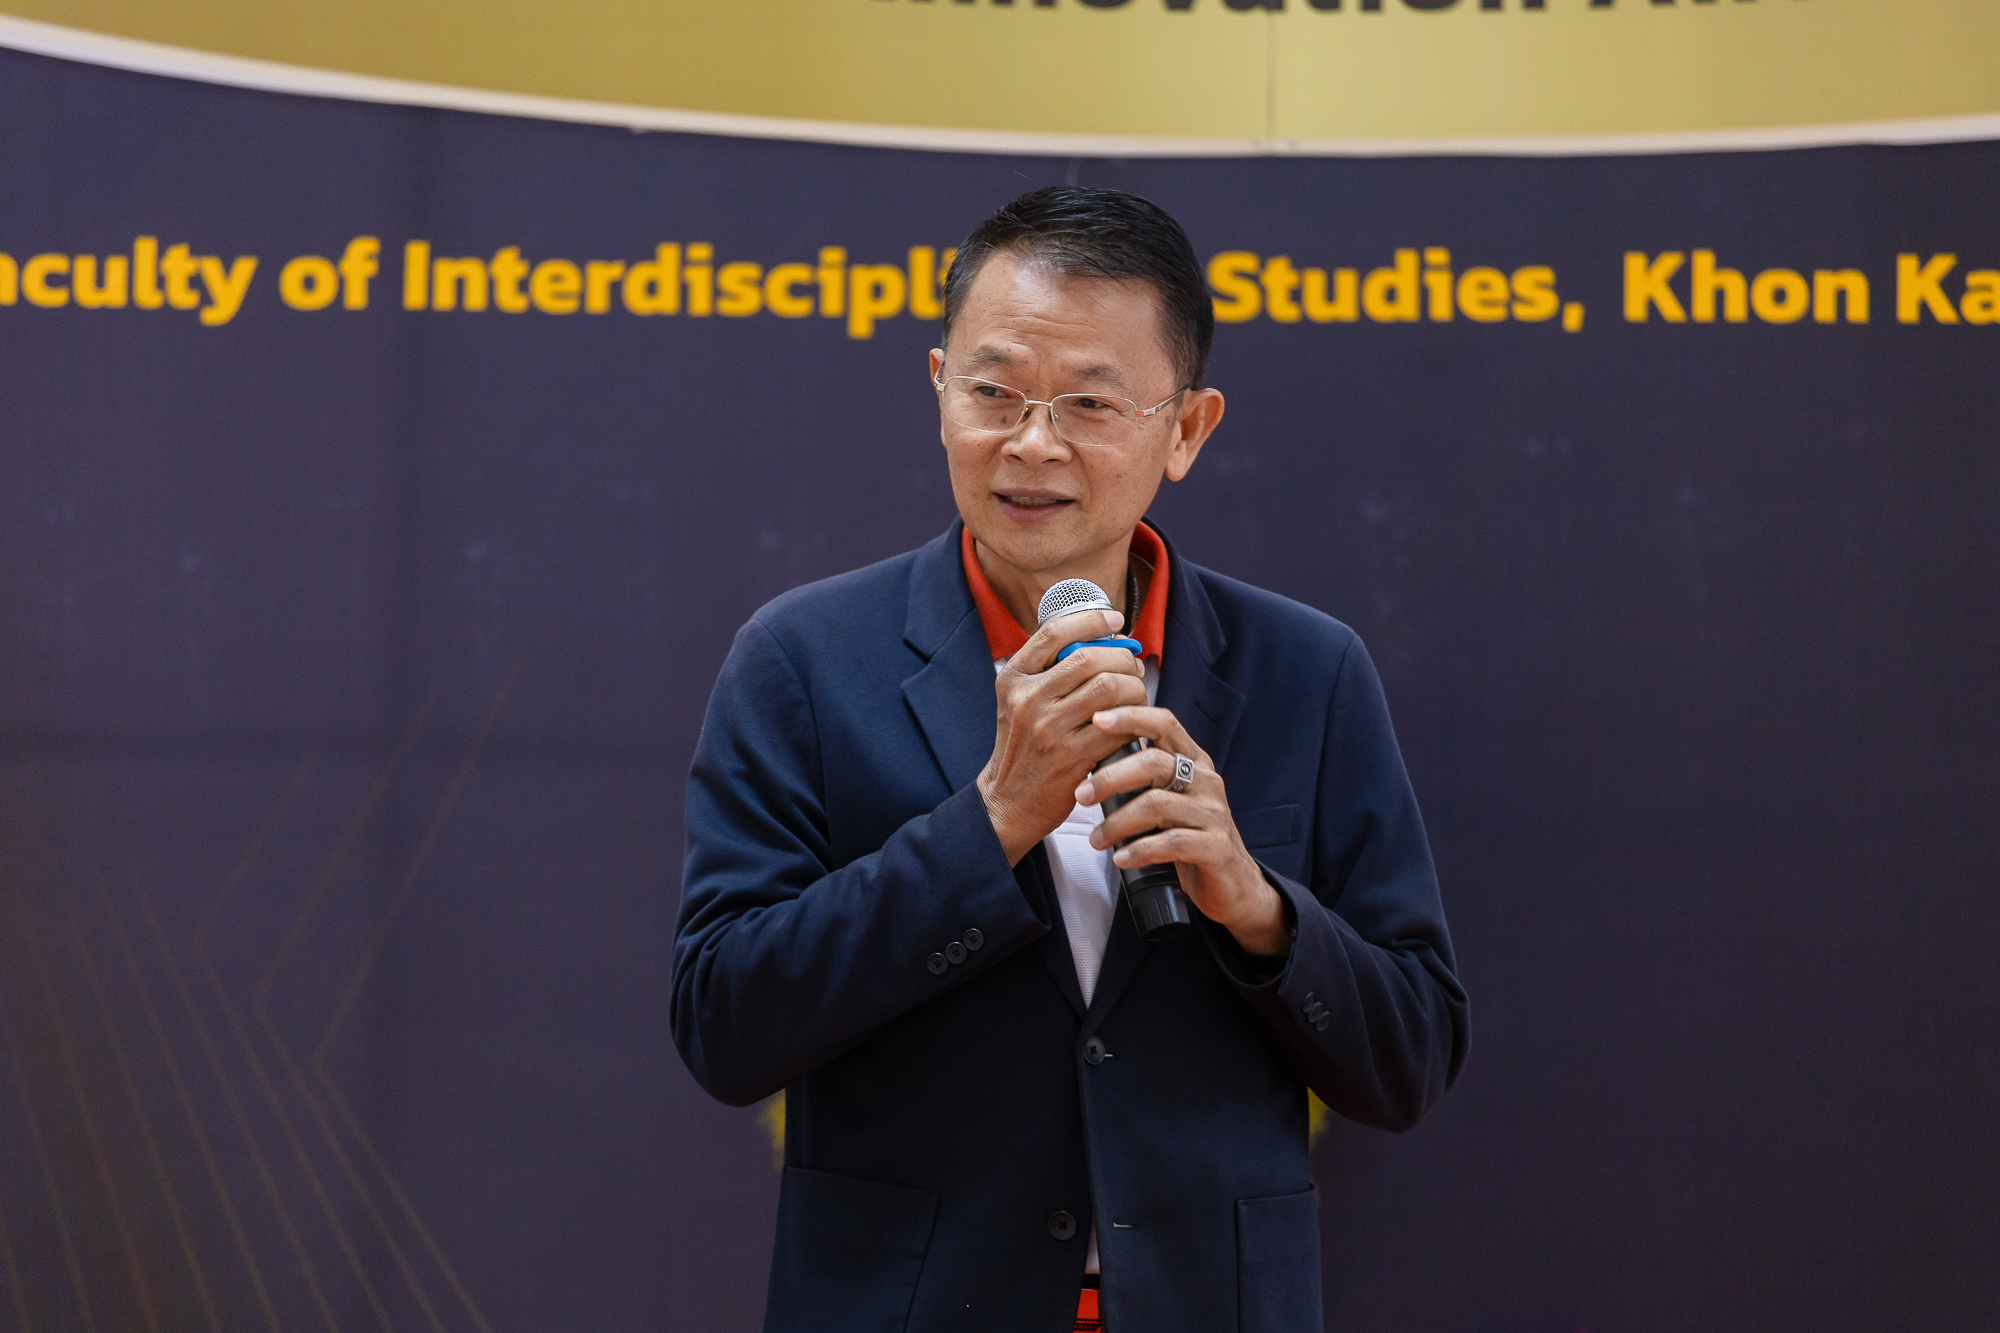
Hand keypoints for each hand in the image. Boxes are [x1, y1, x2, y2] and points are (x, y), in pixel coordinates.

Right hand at [978, 609, 1148, 865]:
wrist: (1007, 802)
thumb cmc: (1024, 748)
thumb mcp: (1019, 702)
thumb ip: (1048, 672)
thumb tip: (1102, 640)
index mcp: (1013, 678)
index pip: (1054, 632)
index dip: (1091, 619)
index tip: (1116, 619)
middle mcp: (1027, 698)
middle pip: (1089, 658)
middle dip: (1122, 658)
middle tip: (1134, 666)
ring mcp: (1048, 728)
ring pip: (1109, 689)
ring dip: (1134, 688)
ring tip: (1137, 694)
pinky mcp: (1071, 757)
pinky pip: (1117, 726)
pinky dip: (1134, 721)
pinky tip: (1134, 723)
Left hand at [1074, 706, 1290, 957]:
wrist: (1232, 886)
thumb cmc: (1189, 838)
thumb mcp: (1169, 801)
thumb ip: (1144, 779)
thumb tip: (1091, 762)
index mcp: (1194, 762)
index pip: (1165, 724)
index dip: (1131, 717)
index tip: (1096, 719)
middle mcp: (1207, 781)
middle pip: (1154, 763)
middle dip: (1110, 778)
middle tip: (1081, 795)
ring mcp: (1214, 813)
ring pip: (1157, 805)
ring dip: (1117, 823)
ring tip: (1096, 840)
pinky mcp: (1216, 846)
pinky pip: (1172, 842)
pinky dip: (1140, 850)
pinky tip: (1121, 859)